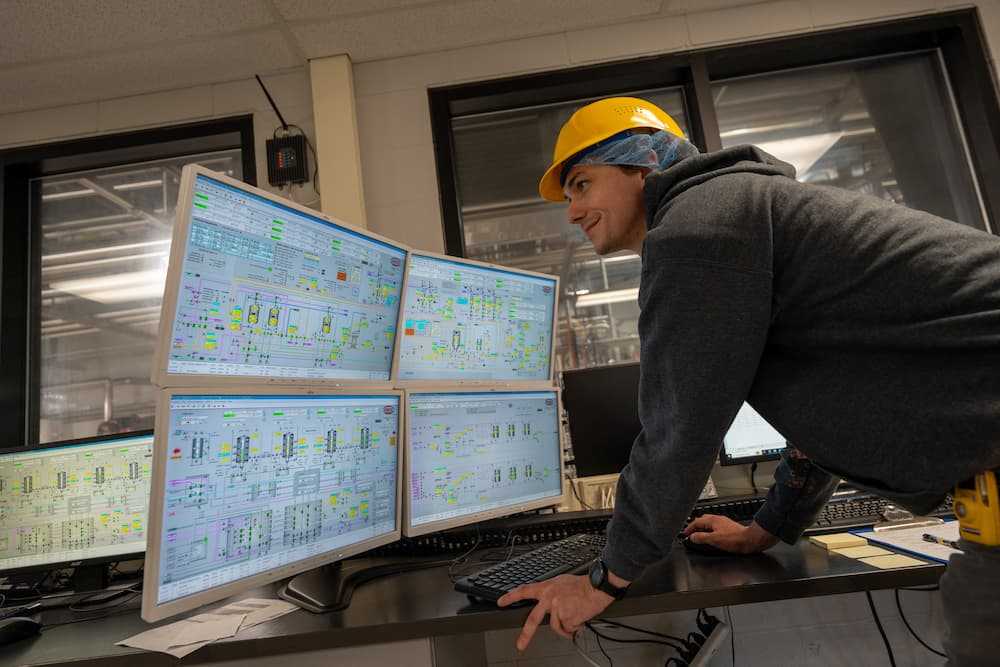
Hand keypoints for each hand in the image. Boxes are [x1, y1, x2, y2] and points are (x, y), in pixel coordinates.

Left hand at [497, 574, 614, 650]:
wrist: (596, 587)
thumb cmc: (581, 585)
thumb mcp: (561, 582)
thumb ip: (550, 592)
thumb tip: (546, 601)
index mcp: (546, 588)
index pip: (524, 591)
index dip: (511, 597)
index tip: (501, 602)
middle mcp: (549, 599)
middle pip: (533, 620)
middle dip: (525, 635)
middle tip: (520, 646)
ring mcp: (557, 609)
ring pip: (556, 627)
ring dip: (566, 626)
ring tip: (575, 615)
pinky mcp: (567, 619)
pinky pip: (568, 629)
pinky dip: (574, 627)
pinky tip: (579, 617)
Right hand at [683, 516, 778, 553]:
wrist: (750, 540)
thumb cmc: (735, 539)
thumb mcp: (714, 539)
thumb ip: (701, 537)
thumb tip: (692, 537)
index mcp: (713, 520)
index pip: (696, 522)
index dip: (689, 528)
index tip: (685, 534)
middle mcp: (718, 519)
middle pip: (702, 520)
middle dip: (695, 526)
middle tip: (690, 533)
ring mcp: (724, 523)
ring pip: (709, 522)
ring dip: (702, 528)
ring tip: (699, 534)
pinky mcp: (728, 527)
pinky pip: (714, 526)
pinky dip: (709, 530)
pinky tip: (712, 535)